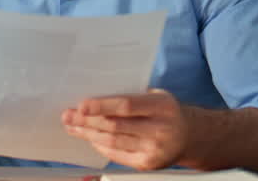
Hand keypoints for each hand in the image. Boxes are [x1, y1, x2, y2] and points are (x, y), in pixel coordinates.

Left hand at [62, 89, 190, 170]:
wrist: (189, 136)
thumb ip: (132, 94)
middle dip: (87, 121)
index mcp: (163, 107)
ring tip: (72, 125)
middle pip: (115, 126)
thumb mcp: (157, 95)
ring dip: (88, 133)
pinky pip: (116, 154)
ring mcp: (154, 150)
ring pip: (112, 141)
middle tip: (68, 115)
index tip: (82, 105)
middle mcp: (160, 130)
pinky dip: (100, 145)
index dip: (102, 106)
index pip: (127, 106)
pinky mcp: (147, 164)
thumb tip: (95, 93)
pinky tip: (89, 137)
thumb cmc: (166, 111)